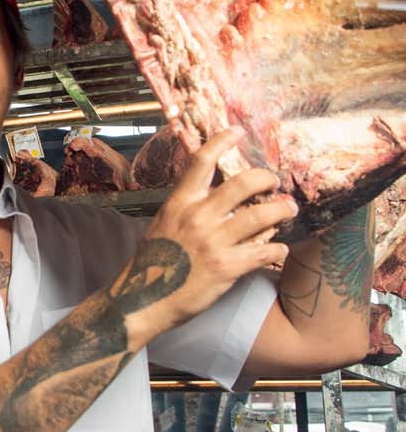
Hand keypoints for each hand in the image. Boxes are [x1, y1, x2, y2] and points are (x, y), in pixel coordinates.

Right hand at [122, 128, 294, 342]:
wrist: (143, 299)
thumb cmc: (153, 262)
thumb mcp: (164, 223)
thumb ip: (188, 207)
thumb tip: (214, 195)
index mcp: (180, 203)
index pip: (202, 161)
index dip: (222, 141)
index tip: (237, 132)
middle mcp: (198, 217)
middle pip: (243, 183)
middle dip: (266, 178)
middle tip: (275, 183)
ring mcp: (214, 242)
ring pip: (262, 216)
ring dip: (281, 211)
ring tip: (288, 211)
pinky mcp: (227, 267)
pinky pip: (264, 252)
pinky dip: (277, 250)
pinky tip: (279, 250)